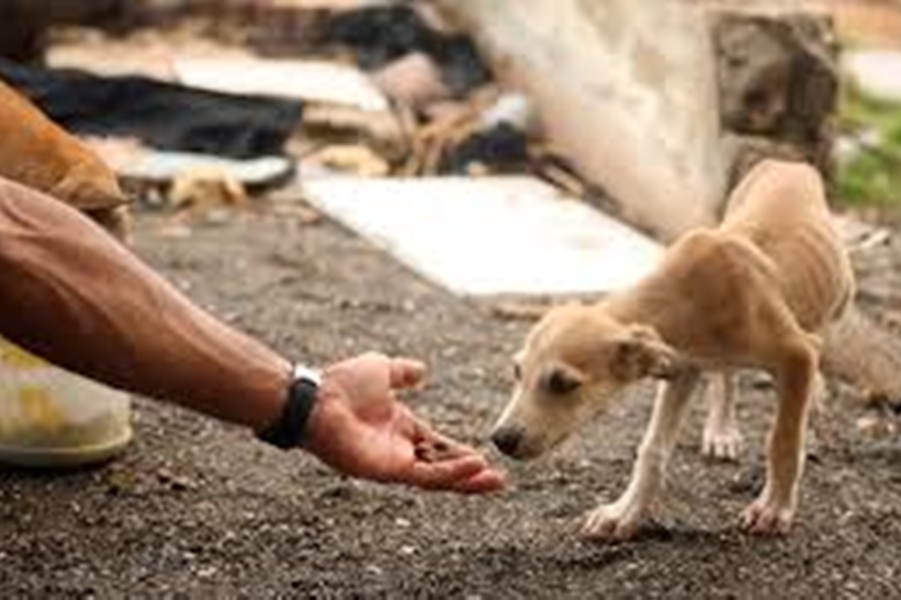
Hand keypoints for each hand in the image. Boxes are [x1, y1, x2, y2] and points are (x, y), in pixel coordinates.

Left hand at [303, 352, 505, 492]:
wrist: (317, 398)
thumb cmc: (342, 383)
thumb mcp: (382, 370)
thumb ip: (403, 373)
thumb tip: (423, 371)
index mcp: (399, 429)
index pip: (437, 446)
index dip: (460, 453)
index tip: (485, 457)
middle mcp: (398, 450)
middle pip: (442, 467)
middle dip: (470, 475)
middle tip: (499, 480)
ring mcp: (393, 462)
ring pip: (438, 477)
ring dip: (466, 478)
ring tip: (494, 480)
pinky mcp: (388, 470)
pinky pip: (426, 475)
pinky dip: (451, 472)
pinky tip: (474, 466)